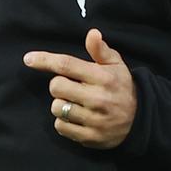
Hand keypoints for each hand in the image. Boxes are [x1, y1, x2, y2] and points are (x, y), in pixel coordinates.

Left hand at [23, 29, 136, 148]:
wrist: (140, 119)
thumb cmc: (122, 87)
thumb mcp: (117, 65)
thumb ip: (101, 50)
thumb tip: (92, 33)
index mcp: (103, 77)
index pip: (67, 65)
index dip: (45, 60)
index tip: (29, 59)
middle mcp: (98, 98)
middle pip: (56, 87)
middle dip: (58, 84)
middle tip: (70, 86)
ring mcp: (93, 119)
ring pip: (57, 108)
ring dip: (61, 104)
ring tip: (75, 103)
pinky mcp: (89, 136)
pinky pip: (60, 127)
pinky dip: (63, 121)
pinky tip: (76, 117)